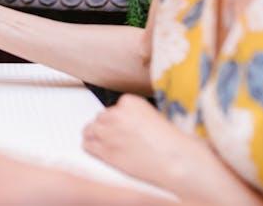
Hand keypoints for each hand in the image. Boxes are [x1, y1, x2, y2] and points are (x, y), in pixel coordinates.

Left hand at [83, 94, 232, 196]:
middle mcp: (115, 114)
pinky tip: (96, 150)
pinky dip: (90, 147)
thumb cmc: (172, 142)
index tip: (125, 126)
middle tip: (117, 137)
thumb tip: (129, 125)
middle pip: (101, 117)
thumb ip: (137, 117)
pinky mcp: (104, 151)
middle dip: (107, 127)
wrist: (175, 160)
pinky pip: (88, 145)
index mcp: (129, 102)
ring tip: (104, 143)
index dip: (119, 118)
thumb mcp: (154, 117)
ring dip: (96, 135)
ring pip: (90, 129)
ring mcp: (108, 132)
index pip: (114, 107)